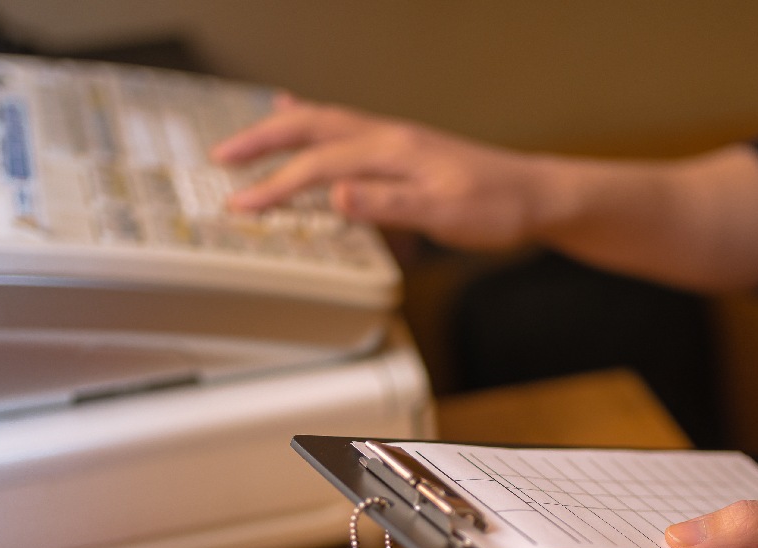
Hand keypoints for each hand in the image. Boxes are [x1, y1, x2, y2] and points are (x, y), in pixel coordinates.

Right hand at [211, 95, 550, 248]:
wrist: (536, 196)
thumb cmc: (497, 208)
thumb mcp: (443, 215)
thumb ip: (387, 206)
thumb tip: (336, 197)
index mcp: (393, 152)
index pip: (319, 166)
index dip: (275, 187)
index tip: (241, 205)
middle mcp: (391, 138)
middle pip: (312, 128)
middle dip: (262, 142)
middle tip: (221, 156)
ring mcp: (398, 140)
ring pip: (327, 122)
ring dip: (284, 129)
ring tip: (250, 135)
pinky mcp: (407, 150)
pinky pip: (349, 129)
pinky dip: (319, 126)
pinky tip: (312, 124)